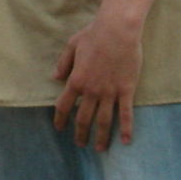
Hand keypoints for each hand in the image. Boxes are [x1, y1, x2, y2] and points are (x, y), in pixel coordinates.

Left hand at [51, 8, 143, 150]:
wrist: (118, 30)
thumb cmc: (94, 34)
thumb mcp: (72, 45)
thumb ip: (63, 63)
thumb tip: (55, 77)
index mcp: (76, 80)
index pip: (64, 106)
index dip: (60, 119)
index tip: (60, 129)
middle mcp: (91, 91)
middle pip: (84, 119)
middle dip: (81, 134)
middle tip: (81, 144)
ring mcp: (109, 92)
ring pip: (104, 121)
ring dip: (101, 137)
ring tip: (100, 149)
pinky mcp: (126, 90)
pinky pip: (126, 114)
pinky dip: (126, 129)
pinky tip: (125, 141)